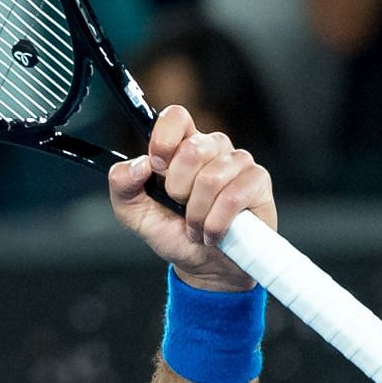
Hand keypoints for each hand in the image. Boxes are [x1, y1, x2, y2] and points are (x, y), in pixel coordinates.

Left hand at [108, 105, 275, 291]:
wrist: (203, 265)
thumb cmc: (173, 233)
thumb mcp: (134, 213)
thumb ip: (123, 185)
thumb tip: (138, 164)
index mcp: (180, 147)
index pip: (176, 117)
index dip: (164, 139)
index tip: (157, 167)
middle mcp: (212, 148)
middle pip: (192, 149)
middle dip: (178, 189)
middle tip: (180, 206)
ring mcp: (238, 162)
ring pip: (211, 178)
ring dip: (196, 213)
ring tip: (196, 224)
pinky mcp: (258, 181)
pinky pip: (233, 197)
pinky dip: (215, 223)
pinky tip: (213, 232)